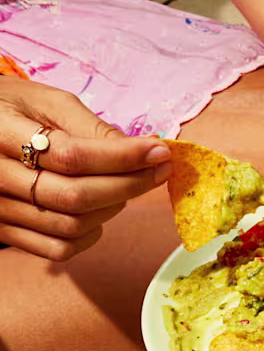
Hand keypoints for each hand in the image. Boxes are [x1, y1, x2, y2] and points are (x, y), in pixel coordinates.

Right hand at [0, 78, 169, 260]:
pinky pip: (58, 249)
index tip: (160, 152)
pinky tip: (98, 213)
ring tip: (125, 186)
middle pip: (76, 197)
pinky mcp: (5, 231)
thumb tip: (146, 149)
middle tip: (157, 170)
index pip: (72, 156)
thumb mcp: (46, 102)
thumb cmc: (13, 111)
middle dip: (129, 185)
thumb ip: (91, 126)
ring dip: (112, 209)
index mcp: (0, 133)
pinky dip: (89, 236)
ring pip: (71, 226)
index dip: (123, 158)